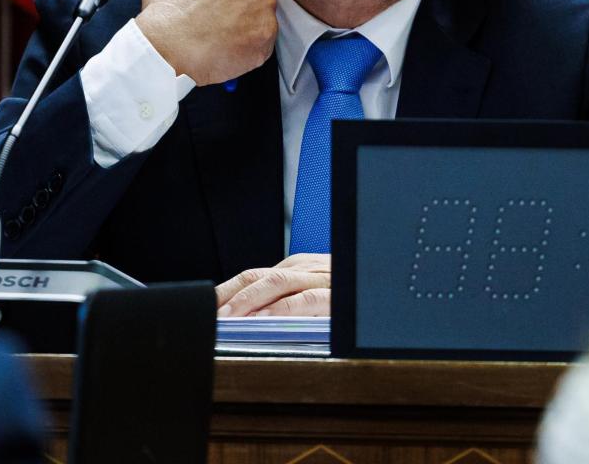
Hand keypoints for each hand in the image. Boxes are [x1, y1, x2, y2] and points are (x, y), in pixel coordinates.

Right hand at [135, 0, 280, 84]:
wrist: (168, 54)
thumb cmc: (163, 13)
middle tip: (221, 7)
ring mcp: (264, 6)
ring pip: (263, 9)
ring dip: (248, 17)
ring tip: (219, 30)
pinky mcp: (266, 34)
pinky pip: (264, 35)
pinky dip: (250, 41)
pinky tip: (226, 45)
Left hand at [215, 253, 330, 316]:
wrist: (379, 282)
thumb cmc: (340, 292)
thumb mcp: (310, 291)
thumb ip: (283, 301)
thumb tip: (250, 319)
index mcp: (292, 269)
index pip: (251, 277)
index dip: (226, 291)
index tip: (208, 308)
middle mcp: (300, 270)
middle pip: (257, 277)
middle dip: (229, 295)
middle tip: (211, 314)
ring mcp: (316, 279)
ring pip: (276, 283)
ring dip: (248, 300)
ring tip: (229, 317)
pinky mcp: (332, 295)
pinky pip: (305, 299)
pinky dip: (283, 308)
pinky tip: (265, 317)